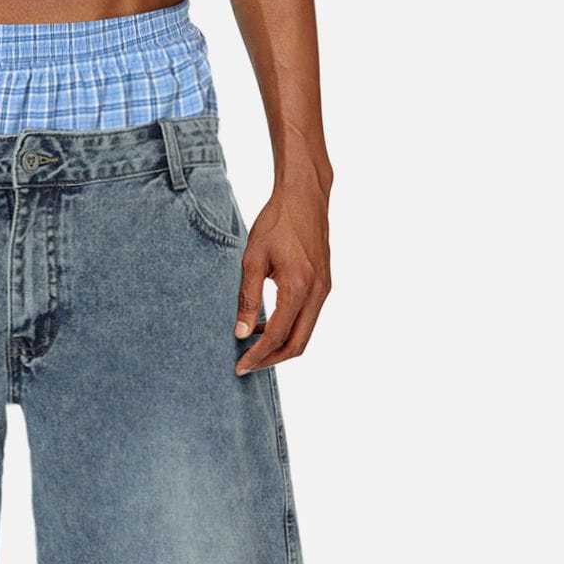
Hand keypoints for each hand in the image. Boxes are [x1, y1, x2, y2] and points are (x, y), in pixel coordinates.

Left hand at [233, 178, 331, 374]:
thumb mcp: (252, 259)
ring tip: (252, 347)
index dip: (256, 355)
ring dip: (279, 346)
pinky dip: (288, 330)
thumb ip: (246, 298)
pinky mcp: (324, 285)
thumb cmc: (276, 222)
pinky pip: (308, 319)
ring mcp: (324, 290)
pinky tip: (265, 325)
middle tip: (246, 365)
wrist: (305, 196)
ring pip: (304, 334)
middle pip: (297, 344)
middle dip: (271, 360)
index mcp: (298, 287)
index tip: (239, 367)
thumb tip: (240, 333)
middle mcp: (317, 292)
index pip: (276, 335)